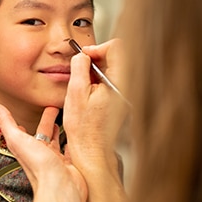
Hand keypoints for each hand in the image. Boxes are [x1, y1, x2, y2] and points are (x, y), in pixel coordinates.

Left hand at [0, 102, 86, 201]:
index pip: (23, 133)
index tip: (27, 113)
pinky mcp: (71, 166)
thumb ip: (6, 122)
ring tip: (66, 121)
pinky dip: (74, 144)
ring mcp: (56, 161)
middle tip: (53, 109)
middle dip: (47, 123)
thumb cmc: (39, 168)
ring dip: (59, 133)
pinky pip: (72, 152)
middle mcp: (41, 155)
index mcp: (27, 149)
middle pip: (44, 135)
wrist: (60, 188)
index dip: (24, 125)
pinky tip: (79, 138)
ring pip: (57, 143)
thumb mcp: (17, 139)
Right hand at [63, 39, 126, 201]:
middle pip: (116, 57)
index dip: (97, 48)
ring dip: (95, 70)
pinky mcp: (119, 101)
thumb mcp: (75, 93)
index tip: (84, 56)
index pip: (117, 48)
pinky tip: (87, 92)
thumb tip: (82, 55)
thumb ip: (80, 68)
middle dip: (96, 58)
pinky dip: (97, 80)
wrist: (91, 153)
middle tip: (80, 67)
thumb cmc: (84, 130)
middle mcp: (126, 88)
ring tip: (82, 83)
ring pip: (113, 68)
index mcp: (119, 84)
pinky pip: (110, 81)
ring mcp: (124, 95)